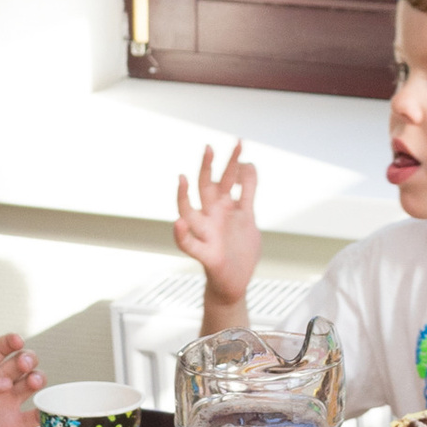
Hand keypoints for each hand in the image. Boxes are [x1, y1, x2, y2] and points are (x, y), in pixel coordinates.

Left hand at [0, 335, 43, 426]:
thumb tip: (6, 381)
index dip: (10, 342)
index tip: (18, 341)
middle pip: (20, 364)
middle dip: (27, 359)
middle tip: (24, 365)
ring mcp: (6, 406)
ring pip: (31, 385)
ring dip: (38, 378)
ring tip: (33, 383)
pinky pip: (37, 415)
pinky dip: (46, 408)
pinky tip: (45, 405)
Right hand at [173, 142, 258, 312]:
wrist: (235, 284)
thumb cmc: (239, 250)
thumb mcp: (248, 217)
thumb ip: (247, 192)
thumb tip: (248, 165)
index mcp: (224, 207)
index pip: (228, 178)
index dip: (233, 161)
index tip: (240, 142)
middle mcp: (212, 217)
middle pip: (206, 187)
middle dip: (208, 168)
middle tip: (209, 146)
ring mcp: (207, 234)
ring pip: (190, 211)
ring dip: (183, 196)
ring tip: (182, 178)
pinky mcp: (206, 255)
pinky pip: (190, 244)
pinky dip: (182, 235)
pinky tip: (178, 224)